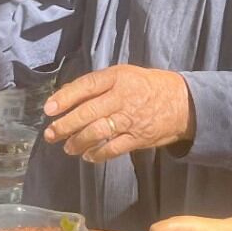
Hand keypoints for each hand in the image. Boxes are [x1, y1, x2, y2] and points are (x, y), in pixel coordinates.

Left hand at [44, 65, 192, 162]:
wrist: (183, 103)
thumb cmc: (147, 86)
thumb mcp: (124, 75)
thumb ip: (97, 85)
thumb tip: (65, 95)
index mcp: (118, 78)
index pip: (86, 86)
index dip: (65, 98)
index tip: (48, 109)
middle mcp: (122, 97)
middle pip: (88, 112)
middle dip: (65, 125)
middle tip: (51, 134)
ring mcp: (131, 119)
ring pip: (97, 132)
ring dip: (78, 142)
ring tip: (68, 147)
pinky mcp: (138, 138)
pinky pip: (113, 149)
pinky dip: (98, 154)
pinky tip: (88, 156)